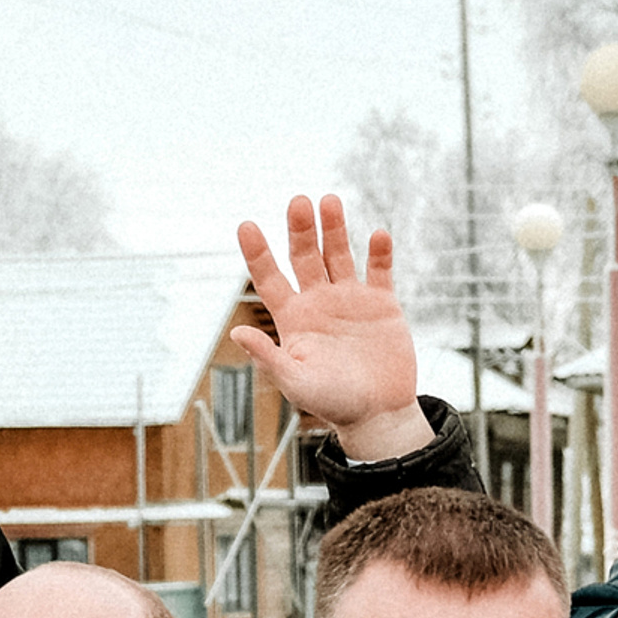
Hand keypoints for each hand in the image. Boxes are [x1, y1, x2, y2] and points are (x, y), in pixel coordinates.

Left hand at [229, 196, 428, 460]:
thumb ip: (268, 357)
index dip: (257, 253)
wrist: (379, 415)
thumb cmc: (334, 403)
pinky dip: (379, 252)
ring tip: (330, 202)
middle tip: (299, 203)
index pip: (269, 278)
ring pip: (338, 254)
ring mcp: (350, 299)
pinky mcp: (382, 303)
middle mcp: (318, 301)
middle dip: (301, 230)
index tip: (246, 226)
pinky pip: (379, 270)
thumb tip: (236, 333)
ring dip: (334, 228)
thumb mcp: (297, 383)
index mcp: (294, 318)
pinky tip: (377, 235)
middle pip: (305, 256)